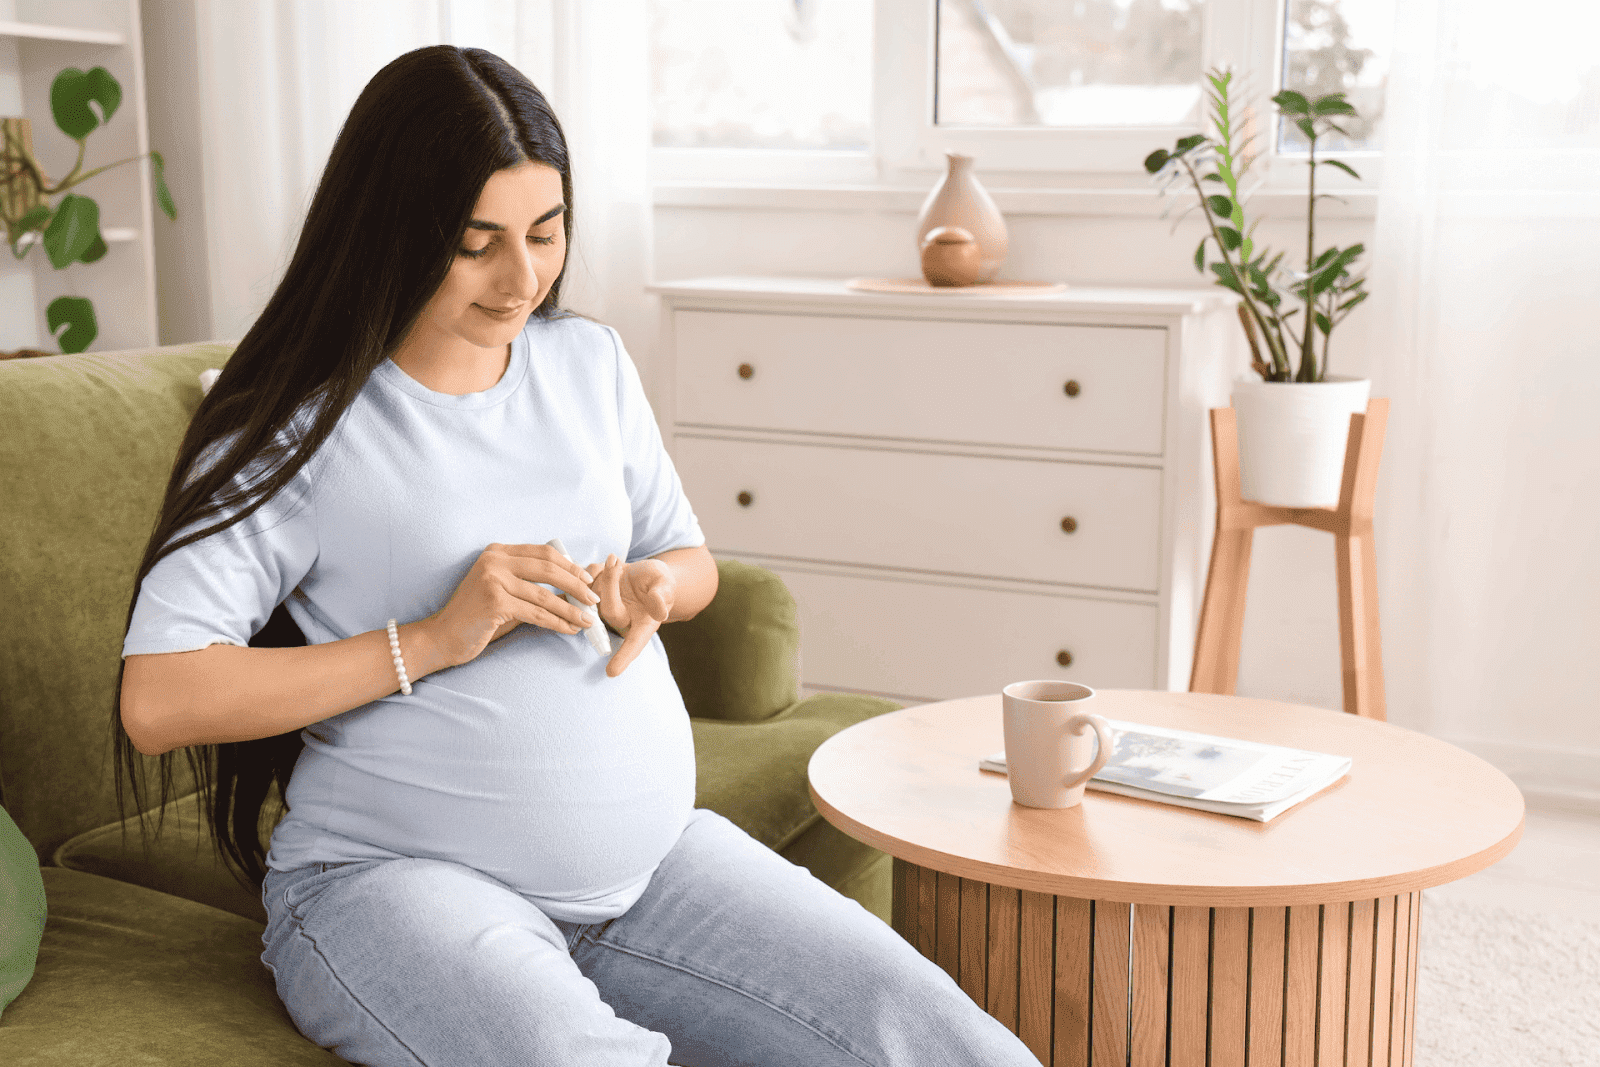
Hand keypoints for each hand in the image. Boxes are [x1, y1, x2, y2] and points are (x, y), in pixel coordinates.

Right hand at [423, 543, 600, 667]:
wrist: (442, 637)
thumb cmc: (477, 616)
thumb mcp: (503, 590)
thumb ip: (530, 583)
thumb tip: (573, 584)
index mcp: (498, 552)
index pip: (544, 553)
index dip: (570, 565)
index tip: (588, 579)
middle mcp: (495, 561)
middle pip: (549, 569)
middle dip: (576, 585)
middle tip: (594, 599)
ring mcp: (493, 580)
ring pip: (545, 594)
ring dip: (570, 609)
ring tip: (587, 620)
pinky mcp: (495, 602)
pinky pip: (535, 613)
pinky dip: (556, 622)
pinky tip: (569, 629)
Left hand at [587, 554, 674, 677]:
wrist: (646, 573)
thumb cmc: (660, 583)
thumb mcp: (665, 585)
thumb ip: (662, 596)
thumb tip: (659, 611)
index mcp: (641, 626)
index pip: (633, 645)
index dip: (623, 658)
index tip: (611, 672)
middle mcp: (621, 621)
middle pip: (608, 611)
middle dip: (610, 584)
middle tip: (616, 563)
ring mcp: (603, 608)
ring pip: (592, 595)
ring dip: (603, 573)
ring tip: (617, 562)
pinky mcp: (592, 594)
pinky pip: (585, 582)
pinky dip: (595, 569)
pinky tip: (608, 564)